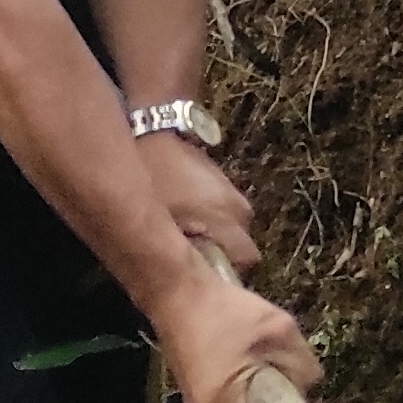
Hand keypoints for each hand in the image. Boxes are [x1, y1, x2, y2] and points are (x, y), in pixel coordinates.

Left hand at [141, 135, 263, 274]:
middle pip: (239, 245)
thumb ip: (180, 251)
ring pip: (229, 227)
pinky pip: (221, 211)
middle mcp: (240, 207)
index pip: (247, 261)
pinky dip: (206, 215)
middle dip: (216, 251)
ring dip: (210, 232)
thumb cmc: (155, 175)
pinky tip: (178, 207)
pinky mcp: (223, 180)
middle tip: (183, 248)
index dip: (223, 270)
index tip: (199, 268)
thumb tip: (185, 277)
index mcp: (229, 219)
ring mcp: (233, 191)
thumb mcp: (159, 218)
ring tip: (177, 226)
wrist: (155, 124)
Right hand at [159, 261, 321, 402]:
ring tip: (264, 353)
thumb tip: (308, 388)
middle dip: (275, 398)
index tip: (306, 397)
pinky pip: (227, 394)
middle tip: (290, 369)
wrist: (173, 287)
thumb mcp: (279, 330)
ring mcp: (194, 402)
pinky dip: (241, 378)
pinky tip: (243, 349)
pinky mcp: (191, 388)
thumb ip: (304, 367)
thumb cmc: (225, 309)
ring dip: (258, 386)